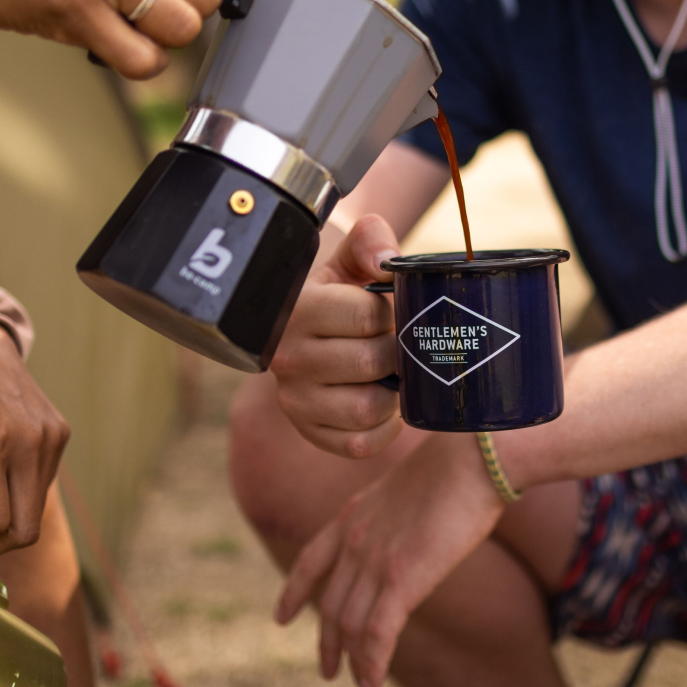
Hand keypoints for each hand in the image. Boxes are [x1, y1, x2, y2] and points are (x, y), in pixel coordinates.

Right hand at [270, 215, 404, 458]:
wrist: (310, 336)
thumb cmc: (339, 296)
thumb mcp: (348, 262)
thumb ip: (369, 241)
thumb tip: (387, 259)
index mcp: (298, 309)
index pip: (364, 315)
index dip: (392, 313)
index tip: (391, 311)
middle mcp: (287, 357)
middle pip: (371, 362)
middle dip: (398, 353)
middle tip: (400, 345)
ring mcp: (295, 399)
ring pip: (367, 409)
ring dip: (393, 394)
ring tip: (392, 375)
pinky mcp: (309, 431)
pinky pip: (360, 444)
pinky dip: (384, 428)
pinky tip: (385, 405)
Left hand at [275, 434, 504, 686]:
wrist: (473, 454)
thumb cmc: (458, 462)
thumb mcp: (411, 487)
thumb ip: (398, 515)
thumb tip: (413, 529)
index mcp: (354, 514)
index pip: (310, 559)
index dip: (294, 593)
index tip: (281, 617)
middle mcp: (355, 539)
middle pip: (330, 603)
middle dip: (326, 640)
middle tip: (327, 669)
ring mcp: (374, 560)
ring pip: (349, 624)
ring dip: (351, 659)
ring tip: (357, 682)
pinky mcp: (401, 579)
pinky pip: (376, 634)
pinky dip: (372, 663)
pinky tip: (372, 682)